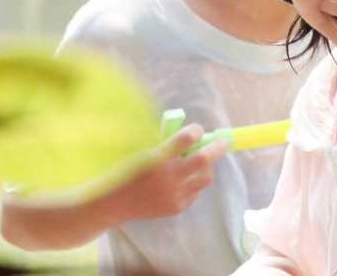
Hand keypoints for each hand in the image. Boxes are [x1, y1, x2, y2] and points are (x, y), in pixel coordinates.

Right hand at [108, 123, 228, 221]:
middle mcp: (168, 177)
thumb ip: (166, 144)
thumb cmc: (127, 171)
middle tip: (222, 142)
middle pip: (204, 159)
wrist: (114, 203)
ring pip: (205, 176)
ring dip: (206, 167)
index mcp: (157, 158)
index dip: (196, 131)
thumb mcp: (142, 151)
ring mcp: (174, 194)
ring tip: (199, 163)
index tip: (198, 130)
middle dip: (217, 148)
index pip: (187, 138)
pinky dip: (193, 182)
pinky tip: (183, 180)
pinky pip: (195, 191)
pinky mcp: (177, 207)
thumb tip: (192, 135)